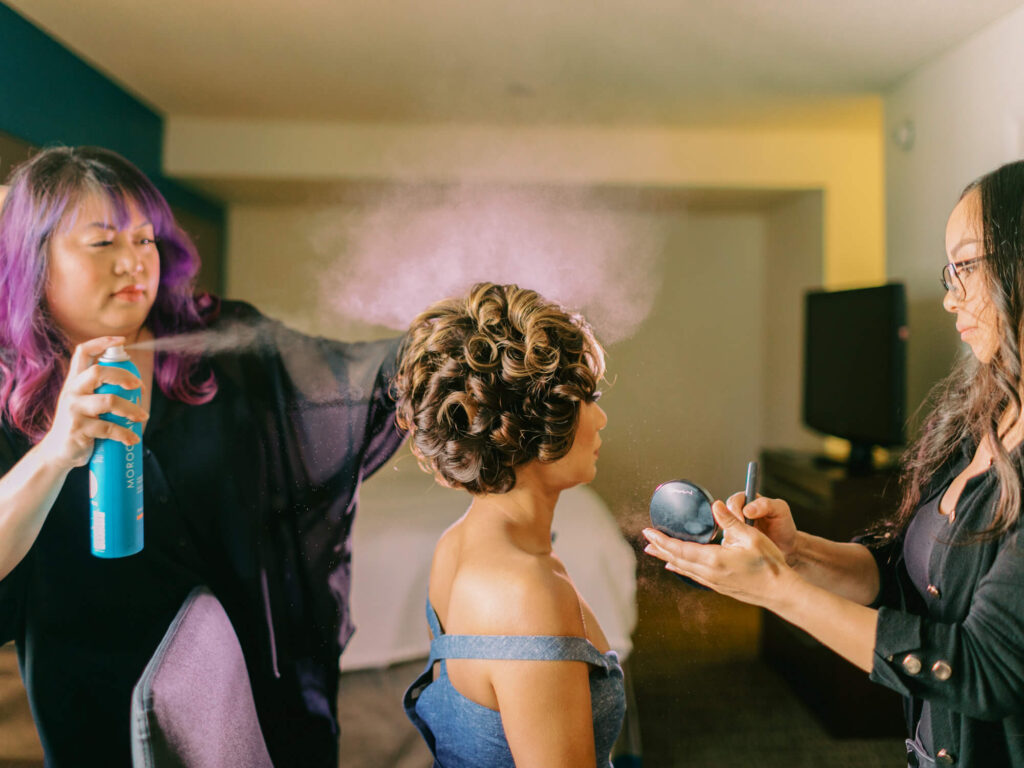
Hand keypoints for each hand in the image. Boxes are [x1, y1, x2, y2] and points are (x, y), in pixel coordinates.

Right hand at [36, 337, 147, 470]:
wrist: (58, 453)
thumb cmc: (79, 424)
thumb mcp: (85, 402)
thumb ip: (101, 390)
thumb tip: (137, 384)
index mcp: (75, 381)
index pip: (82, 353)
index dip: (101, 342)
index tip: (122, 339)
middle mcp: (72, 392)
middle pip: (98, 372)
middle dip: (123, 375)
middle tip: (138, 386)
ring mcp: (74, 410)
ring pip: (108, 401)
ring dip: (131, 409)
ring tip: (143, 417)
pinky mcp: (78, 429)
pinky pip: (108, 428)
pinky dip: (125, 434)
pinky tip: (133, 439)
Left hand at [643, 498, 796, 608]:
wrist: (780, 592)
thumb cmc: (769, 564)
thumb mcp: (751, 536)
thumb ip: (730, 521)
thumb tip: (715, 505)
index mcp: (714, 559)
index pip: (680, 549)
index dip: (662, 540)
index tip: (648, 532)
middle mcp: (709, 573)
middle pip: (677, 560)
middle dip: (660, 548)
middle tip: (646, 540)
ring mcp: (714, 582)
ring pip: (683, 568)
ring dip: (668, 558)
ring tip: (655, 551)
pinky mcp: (719, 586)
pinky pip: (693, 575)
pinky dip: (681, 567)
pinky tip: (675, 566)